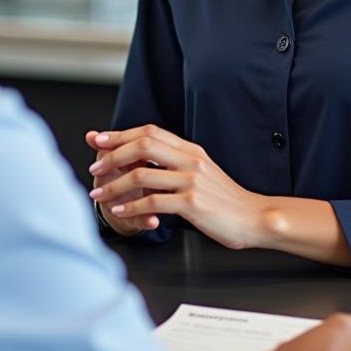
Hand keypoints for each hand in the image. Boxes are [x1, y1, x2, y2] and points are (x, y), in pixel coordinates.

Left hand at [86, 124, 265, 249]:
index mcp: (190, 150)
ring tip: (99, 195)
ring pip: (142, 175)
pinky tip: (121, 211)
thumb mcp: (201, 172)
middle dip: (112, 155)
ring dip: (114, 185)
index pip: (150, 132)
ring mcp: (191, 181)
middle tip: (95, 167)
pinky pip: (153, 202)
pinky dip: (131, 207)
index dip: (121, 134)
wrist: (254, 217)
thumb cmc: (226, 200)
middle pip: (142, 145)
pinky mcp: (192, 203)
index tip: (99, 139)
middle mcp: (190, 160)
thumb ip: (176, 163)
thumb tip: (145, 160)